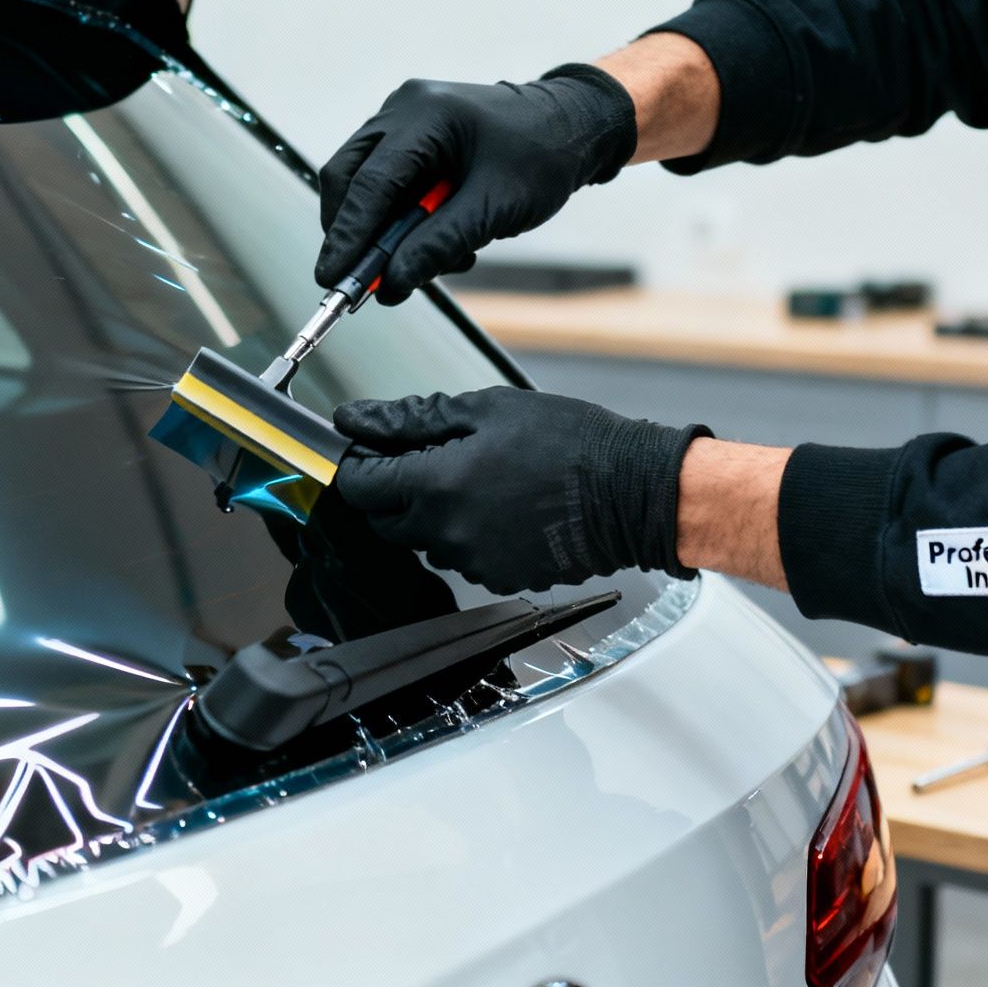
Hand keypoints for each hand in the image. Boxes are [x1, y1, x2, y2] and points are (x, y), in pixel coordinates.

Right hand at [314, 66, 635, 304]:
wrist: (573, 127)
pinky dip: (401, 218)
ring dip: (383, 230)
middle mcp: (404, 110)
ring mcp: (404, 119)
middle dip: (351, 233)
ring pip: (364, 182)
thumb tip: (393, 282)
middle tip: (359, 280)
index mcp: (425, 116)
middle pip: (349, 177)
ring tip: (423, 261)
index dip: (348, 236)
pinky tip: (438, 238)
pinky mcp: (412, 136)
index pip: (370, 183)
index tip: (333, 278)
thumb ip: (439, 244)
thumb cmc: (542, 158)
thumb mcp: (494, 208)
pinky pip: (388, 182)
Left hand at [334, 388, 708, 593]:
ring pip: (426, 542)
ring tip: (481, 479)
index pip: (360, 487)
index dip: (359, 464)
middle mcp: (447, 533)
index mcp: (436, 486)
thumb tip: (356, 419)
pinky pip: (465, 557)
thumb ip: (411, 418)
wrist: (631, 492)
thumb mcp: (485, 410)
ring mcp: (474, 562)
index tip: (372, 449)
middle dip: (394, 492)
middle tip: (430, 459)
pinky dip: (470, 534)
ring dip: (435, 514)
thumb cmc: (569, 443)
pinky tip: (504, 507)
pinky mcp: (500, 578)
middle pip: (386, 521)